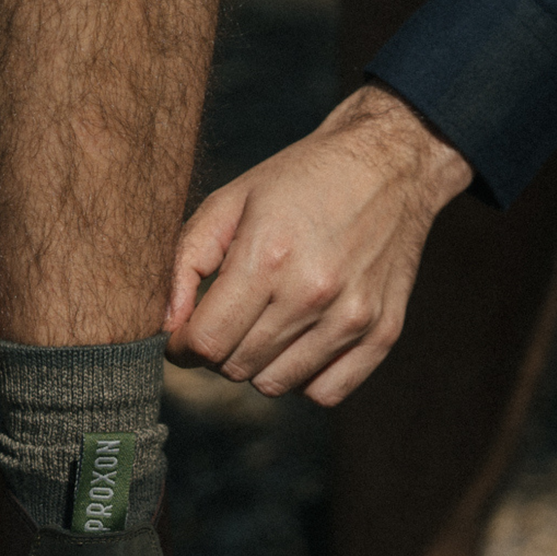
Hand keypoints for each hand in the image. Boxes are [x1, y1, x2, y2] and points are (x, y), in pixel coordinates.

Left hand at [165, 84, 471, 406]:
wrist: (391, 162)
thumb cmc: (301, 180)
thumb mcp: (230, 202)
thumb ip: (185, 263)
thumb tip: (165, 328)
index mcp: (268, 256)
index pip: (206, 344)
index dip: (183, 347)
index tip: (185, 334)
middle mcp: (312, 292)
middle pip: (236, 368)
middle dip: (220, 351)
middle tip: (230, 318)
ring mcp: (351, 318)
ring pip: (275, 385)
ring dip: (260, 364)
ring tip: (268, 323)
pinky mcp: (382, 334)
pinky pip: (324, 393)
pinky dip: (304, 378)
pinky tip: (302, 341)